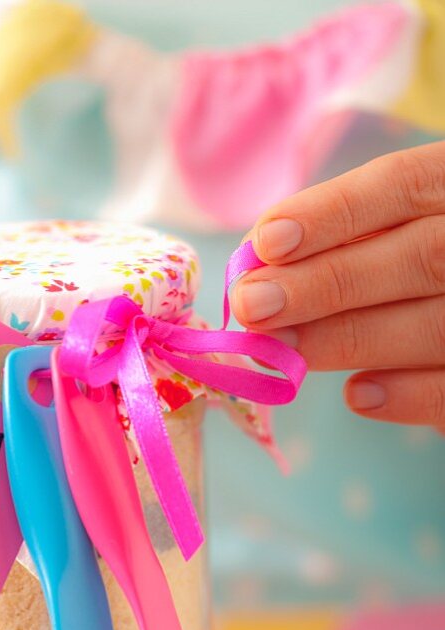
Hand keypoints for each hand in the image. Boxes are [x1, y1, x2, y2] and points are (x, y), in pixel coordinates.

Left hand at [231, 141, 444, 430]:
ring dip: (346, 339)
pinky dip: (405, 395)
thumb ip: (337, 242)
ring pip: (435, 325)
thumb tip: (254, 268)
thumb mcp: (389, 233)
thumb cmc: (413, 272)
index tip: (265, 243)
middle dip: (325, 282)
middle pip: (420, 255)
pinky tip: (356, 394)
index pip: (405, 184)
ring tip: (281, 351)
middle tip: (253, 307)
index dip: (331, 213)